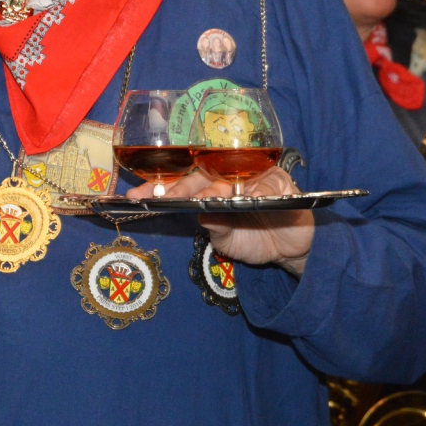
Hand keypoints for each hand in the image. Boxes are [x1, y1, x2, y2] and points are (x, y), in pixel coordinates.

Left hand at [126, 168, 313, 276]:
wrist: (290, 251)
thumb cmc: (254, 240)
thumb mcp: (228, 242)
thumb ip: (216, 228)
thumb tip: (200, 214)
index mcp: (211, 190)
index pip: (182, 184)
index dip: (160, 189)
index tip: (136, 198)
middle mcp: (229, 179)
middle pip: (201, 175)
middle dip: (178, 186)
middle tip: (160, 197)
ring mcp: (253, 177)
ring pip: (230, 176)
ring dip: (212, 187)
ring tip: (195, 199)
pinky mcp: (279, 180)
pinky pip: (267, 182)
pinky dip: (256, 190)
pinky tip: (243, 198)